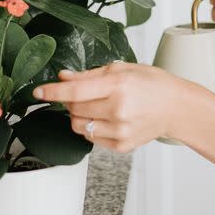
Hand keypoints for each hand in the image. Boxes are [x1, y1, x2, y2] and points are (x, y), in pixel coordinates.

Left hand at [32, 62, 185, 151]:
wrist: (175, 107)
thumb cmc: (152, 84)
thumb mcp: (123, 69)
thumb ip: (90, 75)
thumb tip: (63, 77)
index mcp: (118, 85)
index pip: (75, 91)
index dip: (53, 91)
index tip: (38, 92)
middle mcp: (118, 110)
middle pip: (74, 108)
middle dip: (70, 100)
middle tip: (83, 93)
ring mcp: (119, 131)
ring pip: (79, 126)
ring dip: (79, 115)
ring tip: (97, 106)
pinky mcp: (120, 146)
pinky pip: (91, 138)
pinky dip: (92, 127)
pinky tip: (107, 118)